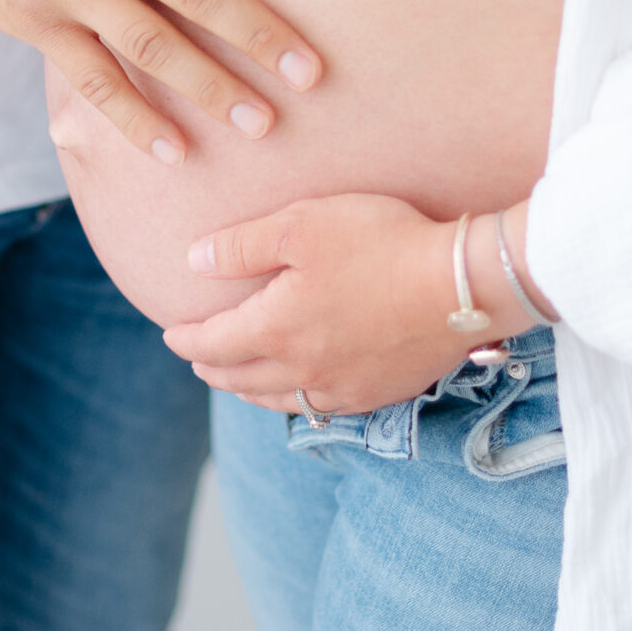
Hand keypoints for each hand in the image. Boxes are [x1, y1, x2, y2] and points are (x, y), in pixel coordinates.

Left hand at [166, 194, 479, 415]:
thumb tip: (194, 262)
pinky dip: (300, 400)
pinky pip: (324, 405)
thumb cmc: (380, 243)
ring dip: (250, 391)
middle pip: (241, 379)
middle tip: (198, 360)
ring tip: (240, 380)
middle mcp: (303, 369)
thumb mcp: (301, 225)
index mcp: (276, 330)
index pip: (213, 344)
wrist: (460, 284)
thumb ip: (241, 246)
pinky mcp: (379, 392)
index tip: (171, 335)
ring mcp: (343, 386)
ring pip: (280, 400)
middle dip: (212, 369)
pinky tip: (305, 391)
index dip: (186, 340)